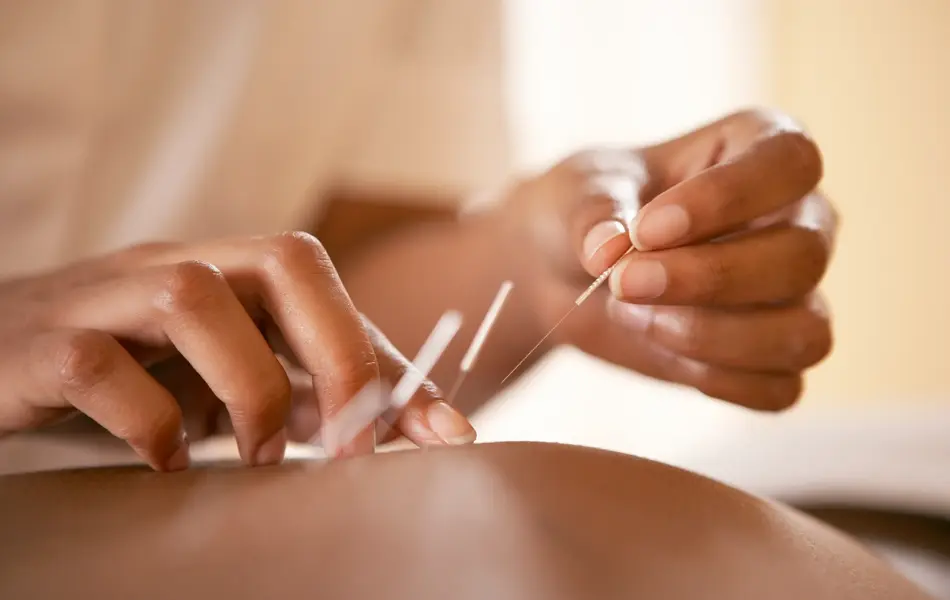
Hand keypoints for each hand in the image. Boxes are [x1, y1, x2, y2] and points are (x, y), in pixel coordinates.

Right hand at [0, 233, 474, 469]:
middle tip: (351, 442)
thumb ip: (306, 396)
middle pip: (283, 260)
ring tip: (256, 457)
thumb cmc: (129, 376)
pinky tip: (167, 463)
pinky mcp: (39, 346)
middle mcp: (173, 267)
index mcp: (226, 272)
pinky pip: (96, 363)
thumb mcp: (226, 383)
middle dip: (338, 352)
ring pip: (192, 296)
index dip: (388, 356)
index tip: (439, 431)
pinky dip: (148, 422)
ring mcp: (103, 299)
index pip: (328, 286)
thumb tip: (408, 428)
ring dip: (248, 387)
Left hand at [506, 109, 836, 409]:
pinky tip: (660, 351)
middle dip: (709, 278)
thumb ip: (593, 213)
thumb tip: (607, 251)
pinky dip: (717, 380)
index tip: (647, 229)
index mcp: (763, 148)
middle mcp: (798, 219)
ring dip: (714, 337)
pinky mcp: (773, 358)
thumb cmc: (587, 209)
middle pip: (803, 256)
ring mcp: (794, 294)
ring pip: (804, 332)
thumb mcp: (577, 192)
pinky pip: (780, 389)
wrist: (565, 268)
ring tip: (635, 316)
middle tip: (624, 283)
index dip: (725, 198)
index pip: (789, 162)